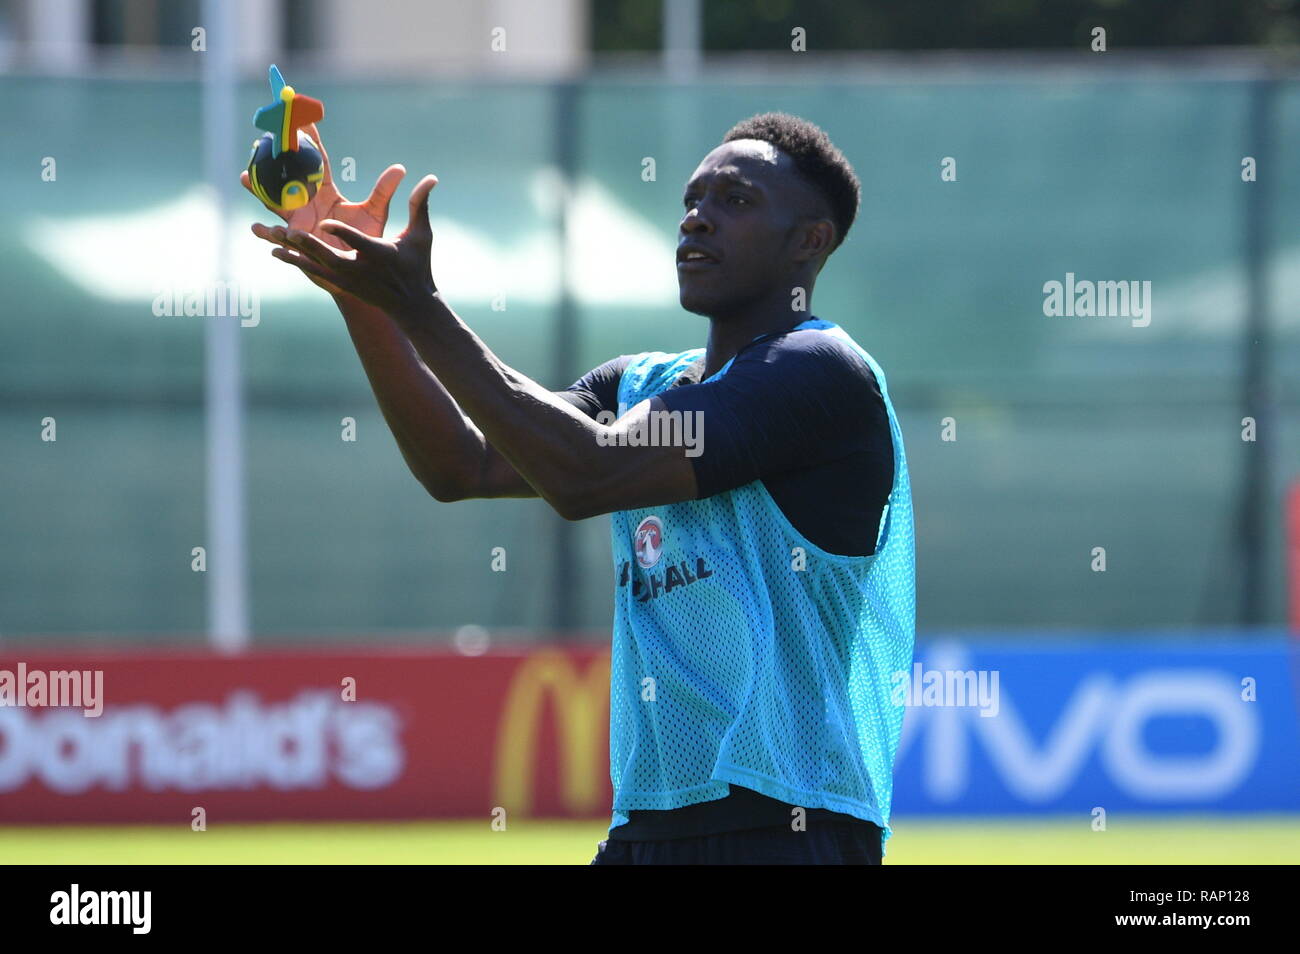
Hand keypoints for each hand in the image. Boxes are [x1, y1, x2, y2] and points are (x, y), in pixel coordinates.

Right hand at [242, 122, 405, 294]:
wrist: (361, 268)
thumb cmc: (367, 239)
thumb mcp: (376, 213)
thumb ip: (383, 191)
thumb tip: (400, 168)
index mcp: (327, 193)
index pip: (317, 162)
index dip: (310, 142)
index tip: (301, 119)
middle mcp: (308, 203)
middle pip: (287, 177)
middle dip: (273, 160)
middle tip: (259, 142)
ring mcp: (300, 222)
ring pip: (274, 203)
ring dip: (260, 191)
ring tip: (245, 177)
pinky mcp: (297, 243)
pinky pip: (278, 238)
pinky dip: (267, 234)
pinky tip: (256, 228)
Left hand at [268, 175, 439, 319]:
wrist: (410, 303)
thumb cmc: (417, 266)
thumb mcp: (422, 236)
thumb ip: (420, 205)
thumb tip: (432, 178)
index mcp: (379, 254)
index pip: (358, 242)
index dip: (342, 233)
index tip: (326, 224)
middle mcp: (359, 268)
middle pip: (329, 255)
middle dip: (309, 243)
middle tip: (290, 231)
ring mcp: (347, 278)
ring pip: (315, 262)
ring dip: (294, 249)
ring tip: (275, 235)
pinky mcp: (339, 283)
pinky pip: (312, 269)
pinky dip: (294, 259)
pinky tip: (274, 250)